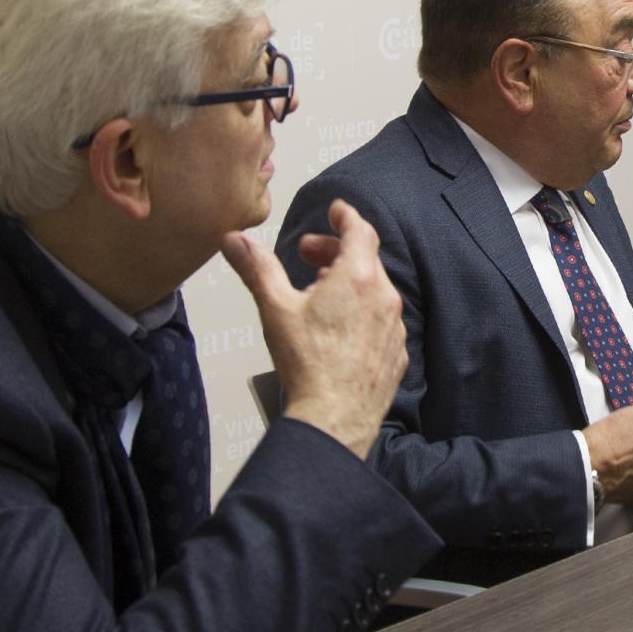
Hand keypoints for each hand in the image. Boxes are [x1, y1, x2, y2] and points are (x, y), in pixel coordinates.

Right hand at [221, 199, 405, 458]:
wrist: (333, 420)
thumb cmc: (308, 366)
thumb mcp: (275, 308)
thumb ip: (257, 268)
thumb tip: (236, 239)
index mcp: (358, 278)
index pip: (360, 231)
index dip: (346, 217)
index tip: (337, 211)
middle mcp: (384, 299)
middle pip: (366, 259)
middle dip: (336, 251)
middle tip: (309, 254)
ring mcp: (394, 328)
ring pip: (375, 292)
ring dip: (349, 284)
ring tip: (319, 293)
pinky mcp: (396, 353)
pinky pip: (381, 322)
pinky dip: (362, 314)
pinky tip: (338, 330)